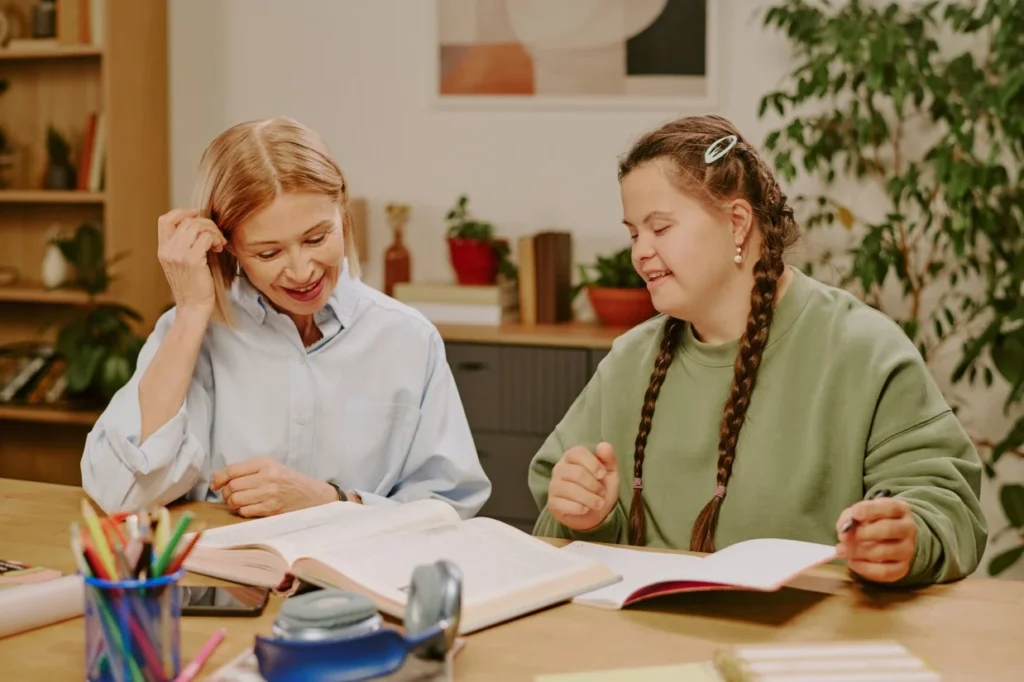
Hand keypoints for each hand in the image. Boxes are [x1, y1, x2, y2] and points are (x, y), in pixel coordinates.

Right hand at [157, 208, 226, 314]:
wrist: (193, 308)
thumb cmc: (193, 286)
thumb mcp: (181, 263)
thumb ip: (183, 245)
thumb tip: (199, 224)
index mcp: (162, 250)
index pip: (164, 220)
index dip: (182, 212)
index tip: (197, 214)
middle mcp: (168, 250)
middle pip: (187, 221)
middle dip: (206, 224)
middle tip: (216, 237)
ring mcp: (178, 255)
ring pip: (197, 226)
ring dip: (213, 231)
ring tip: (218, 243)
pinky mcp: (192, 260)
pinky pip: (206, 237)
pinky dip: (216, 239)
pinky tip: (219, 248)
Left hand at [210, 457, 336, 516]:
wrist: (312, 495)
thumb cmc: (288, 480)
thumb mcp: (271, 467)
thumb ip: (248, 471)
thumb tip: (219, 480)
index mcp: (265, 463)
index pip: (232, 470)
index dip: (218, 478)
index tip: (215, 484)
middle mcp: (267, 477)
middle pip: (232, 486)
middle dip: (226, 493)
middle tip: (230, 495)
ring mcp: (270, 494)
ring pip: (236, 500)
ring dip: (233, 503)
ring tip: (239, 502)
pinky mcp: (272, 509)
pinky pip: (246, 511)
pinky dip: (243, 511)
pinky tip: (250, 508)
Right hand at [547, 442, 618, 530]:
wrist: (595, 513)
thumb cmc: (601, 488)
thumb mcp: (610, 472)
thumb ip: (608, 458)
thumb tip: (604, 445)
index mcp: (571, 457)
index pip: (578, 452)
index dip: (593, 464)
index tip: (603, 475)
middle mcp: (559, 469)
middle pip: (577, 473)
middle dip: (594, 485)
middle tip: (602, 492)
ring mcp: (553, 486)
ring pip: (571, 490)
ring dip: (590, 499)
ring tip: (599, 503)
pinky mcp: (552, 503)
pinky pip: (564, 505)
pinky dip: (579, 509)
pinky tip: (585, 509)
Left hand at [835, 496, 916, 583]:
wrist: (894, 538)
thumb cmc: (874, 521)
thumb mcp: (864, 511)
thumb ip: (851, 515)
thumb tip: (843, 529)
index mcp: (900, 509)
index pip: (889, 508)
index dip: (870, 510)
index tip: (855, 514)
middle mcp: (908, 529)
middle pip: (888, 529)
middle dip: (862, 533)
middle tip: (843, 536)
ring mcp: (907, 550)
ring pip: (884, 552)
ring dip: (858, 551)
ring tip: (842, 549)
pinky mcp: (903, 568)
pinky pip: (884, 572)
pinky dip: (864, 568)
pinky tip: (852, 562)